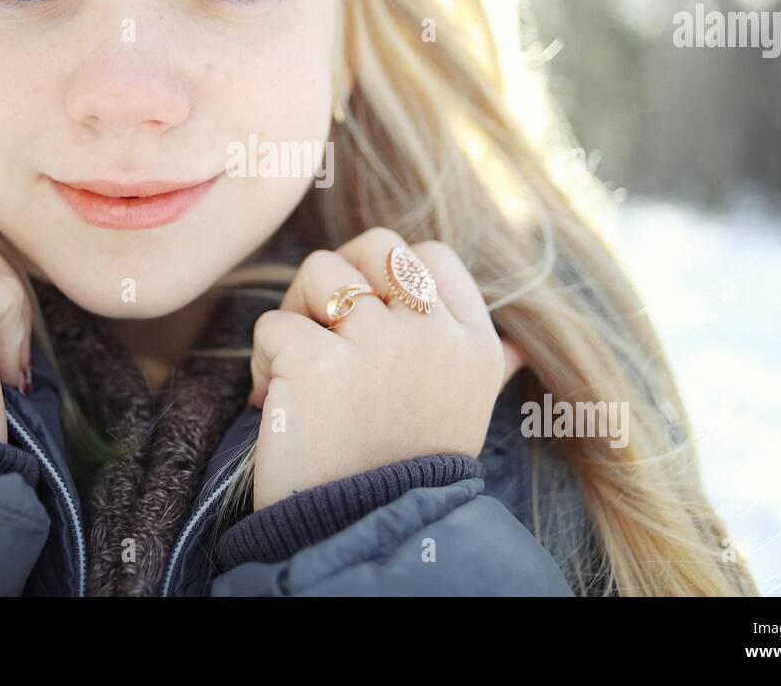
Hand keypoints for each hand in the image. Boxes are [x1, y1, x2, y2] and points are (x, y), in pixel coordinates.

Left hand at [248, 227, 523, 509]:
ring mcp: (381, 347)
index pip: (429, 255)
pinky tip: (274, 402)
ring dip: (294, 313)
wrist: (357, 533)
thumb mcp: (464, 416)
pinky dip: (263, 360)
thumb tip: (518, 351)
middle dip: (337, 278)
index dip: (386, 276)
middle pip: (374, 246)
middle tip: (322, 331)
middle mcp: (435, 338)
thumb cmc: (402, 471)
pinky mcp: (321, 364)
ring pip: (320, 270)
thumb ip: (488, 370)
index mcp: (474, 346)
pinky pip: (273, 323)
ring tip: (297, 369)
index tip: (369, 326)